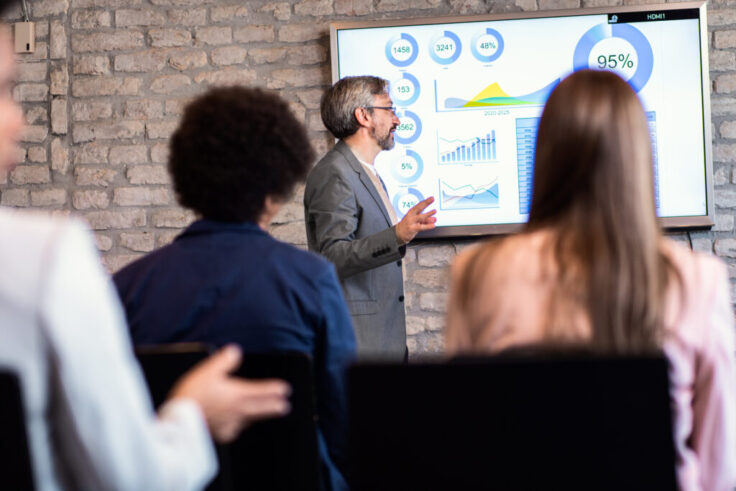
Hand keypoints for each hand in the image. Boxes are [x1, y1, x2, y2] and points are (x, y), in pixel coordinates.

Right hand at [170, 345, 290, 442]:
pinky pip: (234, 430)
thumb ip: (224, 360)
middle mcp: (237, 411)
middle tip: (285, 407)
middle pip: (261, 409)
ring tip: (261, 414)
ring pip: (249, 420)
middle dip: (274, 407)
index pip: (261, 391)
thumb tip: (235, 351)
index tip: (285, 389)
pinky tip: (236, 426)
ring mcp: (230, 424)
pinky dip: (238, 426)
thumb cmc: (193, 397)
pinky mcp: (221, 435)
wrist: (181, 423)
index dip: (274, 389)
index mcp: (237, 394)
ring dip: (257, 417)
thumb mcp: (208, 371)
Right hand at [395, 197, 436, 244]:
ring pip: (420, 217)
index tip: (432, 198)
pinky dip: (427, 226)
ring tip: (434, 211)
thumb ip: (426, 220)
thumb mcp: (417, 221)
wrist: (399, 233)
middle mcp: (411, 216)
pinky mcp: (412, 229)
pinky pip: (421, 227)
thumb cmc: (408, 225)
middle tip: (432, 199)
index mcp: (412, 212)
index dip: (426, 201)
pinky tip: (432, 225)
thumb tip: (434, 219)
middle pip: (419, 208)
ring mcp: (411, 222)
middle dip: (425, 203)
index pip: (419, 205)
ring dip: (428, 213)